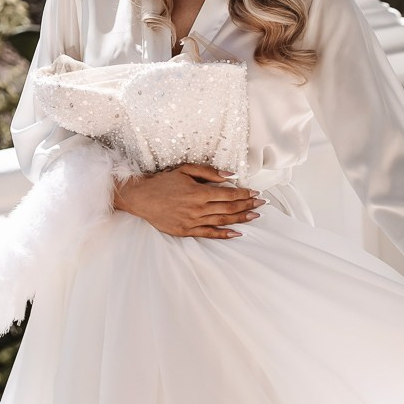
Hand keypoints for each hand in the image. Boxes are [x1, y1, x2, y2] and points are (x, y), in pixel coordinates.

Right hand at [113, 164, 264, 239]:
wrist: (141, 198)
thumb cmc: (162, 182)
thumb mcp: (185, 170)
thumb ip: (208, 172)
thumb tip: (229, 175)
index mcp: (199, 192)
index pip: (228, 194)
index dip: (244, 194)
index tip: (255, 192)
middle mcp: (198, 208)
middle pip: (229, 208)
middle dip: (247, 205)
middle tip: (261, 203)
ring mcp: (192, 221)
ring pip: (222, 221)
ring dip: (240, 219)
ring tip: (254, 216)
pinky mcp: (186, 231)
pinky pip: (209, 234)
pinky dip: (224, 234)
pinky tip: (236, 233)